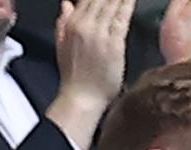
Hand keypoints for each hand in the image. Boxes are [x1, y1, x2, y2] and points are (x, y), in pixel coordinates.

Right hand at [46, 0, 135, 149]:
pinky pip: (122, 18)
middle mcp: (85, 25)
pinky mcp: (114, 43)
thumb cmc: (74, 78)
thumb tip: (66, 3)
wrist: (82, 99)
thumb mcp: (61, 46)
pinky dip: (128, 5)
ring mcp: (100, 33)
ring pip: (112, 4)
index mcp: (71, 24)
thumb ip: (63, 22)